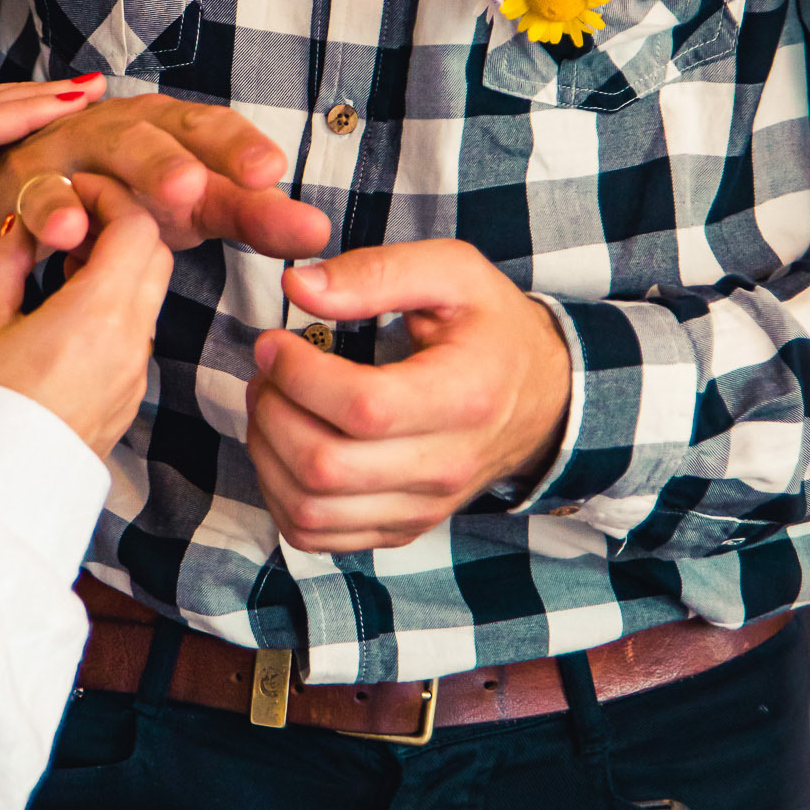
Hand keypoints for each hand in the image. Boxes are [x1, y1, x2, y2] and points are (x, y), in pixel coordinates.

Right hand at [0, 92, 330, 277]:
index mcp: (170, 129)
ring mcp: (67, 153)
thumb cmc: (129, 195)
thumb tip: (319, 232)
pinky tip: (65, 232)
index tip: (270, 172)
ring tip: (124, 212)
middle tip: (192, 190)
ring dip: (103, 182)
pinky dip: (48, 210)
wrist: (35, 193)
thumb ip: (251, 215)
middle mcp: (119, 129)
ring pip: (87, 159)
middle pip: (147, 137)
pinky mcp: (21, 185)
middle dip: (166, 162)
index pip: (209, 130)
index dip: (236, 148)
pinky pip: (33, 196)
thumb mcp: (193, 208)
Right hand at [0, 185, 172, 460]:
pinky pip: (138, 330)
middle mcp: (131, 340)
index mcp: (98, 313)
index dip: (110, 196)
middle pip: (156, 253)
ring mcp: (136, 371)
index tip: (75, 191)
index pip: (136, 226)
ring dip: (121, 265)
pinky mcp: (130, 394)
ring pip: (151, 292)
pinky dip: (118, 303)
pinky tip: (71, 309)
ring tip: (67, 263)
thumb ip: (7, 258)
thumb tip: (25, 225)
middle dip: (122, 225)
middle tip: (75, 221)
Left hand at [245, 241, 573, 551]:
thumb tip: (299, 288)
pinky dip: (279, 495)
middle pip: (325, 466)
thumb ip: (376, 272)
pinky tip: (284, 446)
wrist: (543, 398)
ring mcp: (422, 508)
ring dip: (267, 453)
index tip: (276, 341)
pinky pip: (316, 536)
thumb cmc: (491, 329)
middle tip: (267, 371)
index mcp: (464, 397)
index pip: (362, 407)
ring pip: (310, 510)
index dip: (298, 374)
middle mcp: (445, 467)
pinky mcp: (401, 529)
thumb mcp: (453, 272)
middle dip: (272, 411)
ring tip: (272, 404)